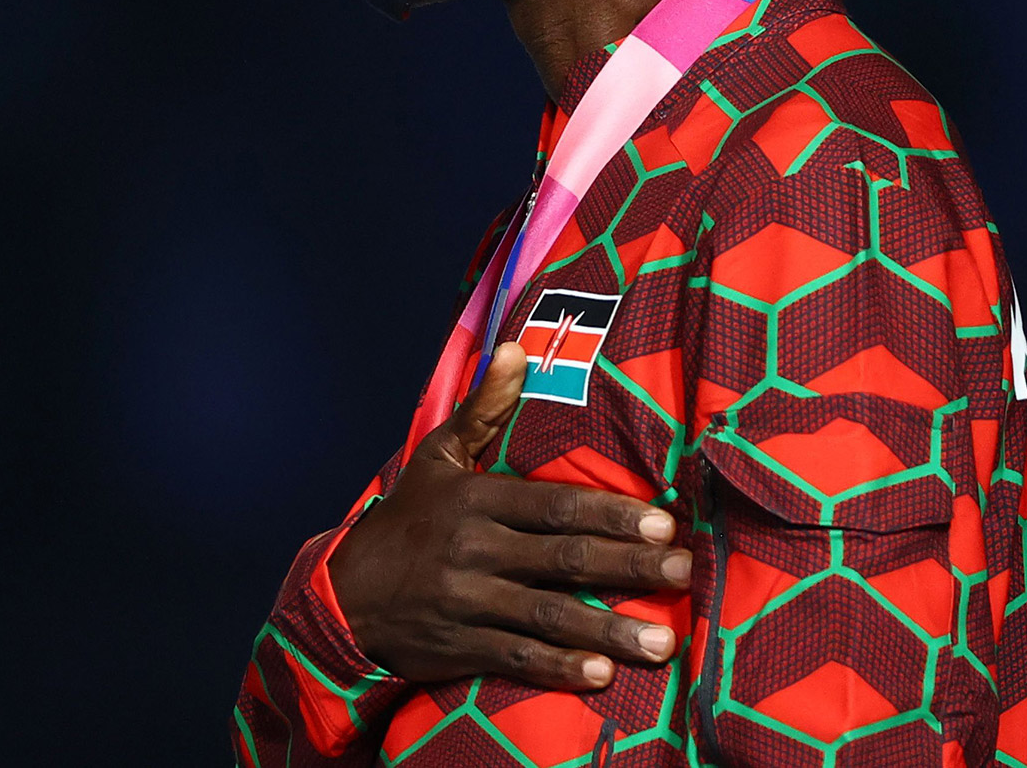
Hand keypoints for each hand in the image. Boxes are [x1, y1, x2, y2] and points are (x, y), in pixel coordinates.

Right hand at [326, 342, 692, 689]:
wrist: (342, 598)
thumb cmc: (405, 521)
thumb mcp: (437, 457)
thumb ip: (484, 408)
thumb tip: (516, 349)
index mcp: (476, 500)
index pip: (555, 507)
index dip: (611, 515)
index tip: (664, 523)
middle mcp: (475, 550)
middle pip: (564, 559)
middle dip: (629, 567)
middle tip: (684, 572)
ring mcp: (468, 602)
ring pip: (548, 616)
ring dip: (608, 630)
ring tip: (662, 642)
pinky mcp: (461, 648)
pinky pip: (518, 659)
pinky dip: (559, 669)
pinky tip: (601, 676)